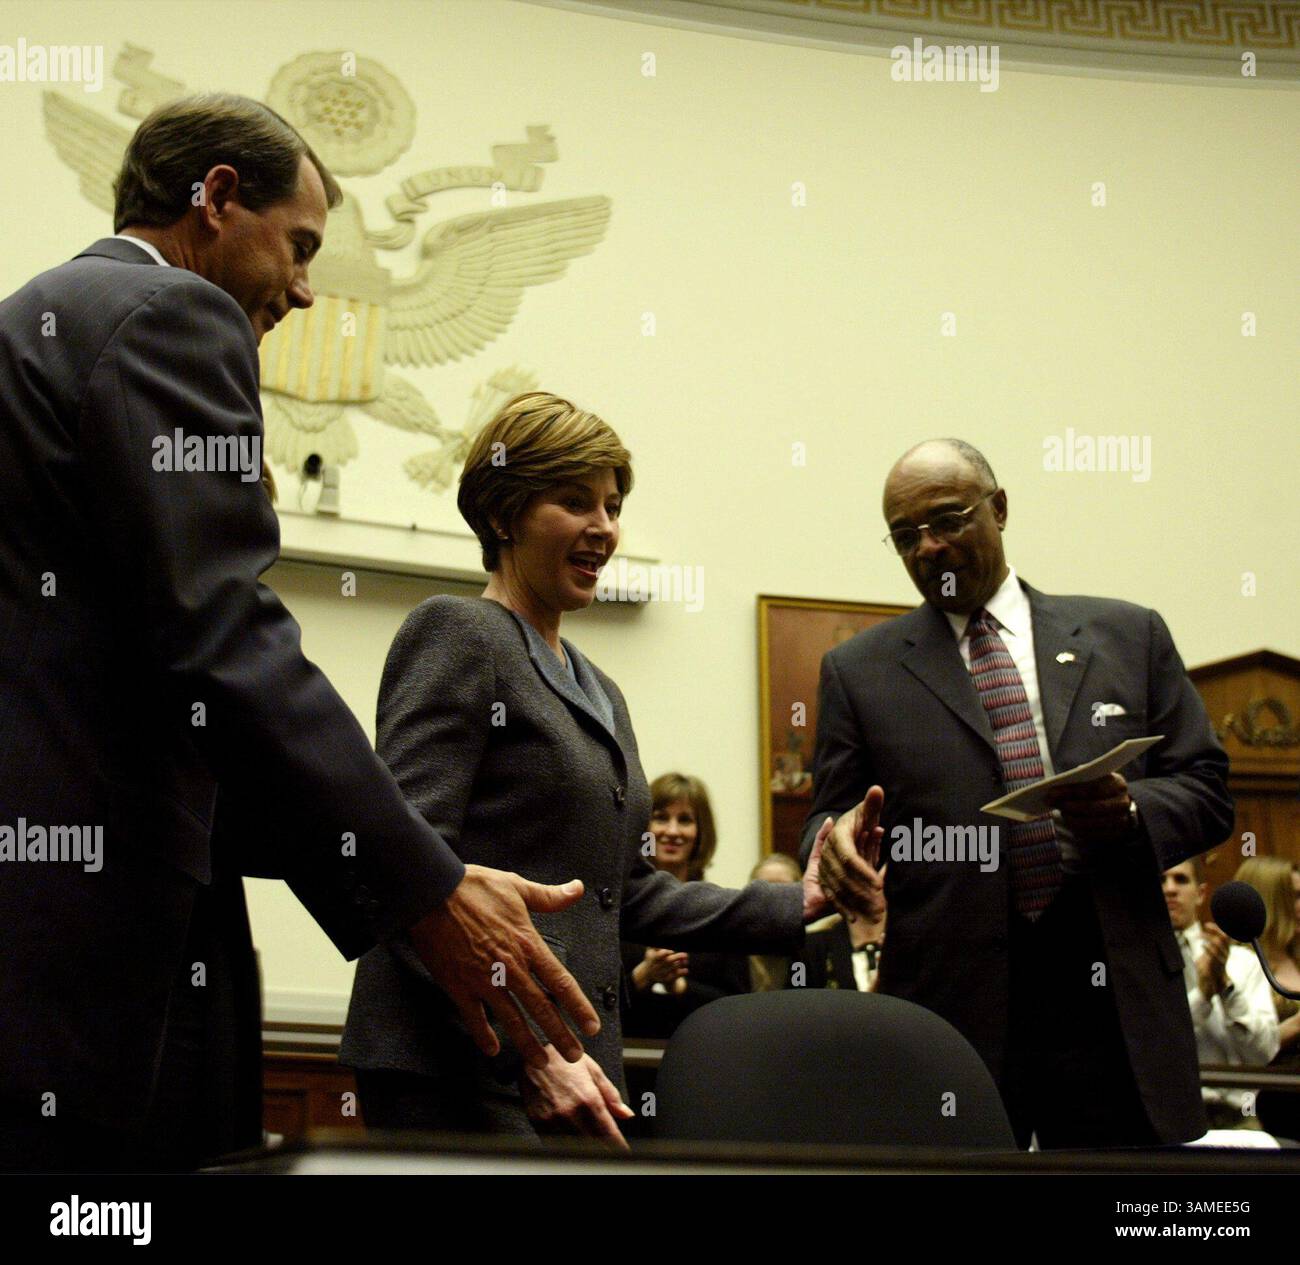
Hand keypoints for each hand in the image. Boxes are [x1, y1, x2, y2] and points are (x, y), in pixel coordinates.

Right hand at [409, 865, 599, 1068]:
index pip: (560, 983)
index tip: (591, 1027)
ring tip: (541, 1063)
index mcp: (527, 943)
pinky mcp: (458, 986)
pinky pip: (474, 1018)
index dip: (578, 1007)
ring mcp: (483, 980)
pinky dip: (483, 1036)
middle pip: (541, 1009)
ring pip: (511, 1020)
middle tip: (574, 1057)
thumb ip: (549, 896)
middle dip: (559, 1035)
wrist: (432, 893)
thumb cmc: (474, 887)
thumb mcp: (517, 887)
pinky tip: (493, 1051)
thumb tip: (578, 889)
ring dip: (527, 1043)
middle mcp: (509, 967)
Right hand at [520, 1045, 633, 1149]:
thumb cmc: (564, 1059)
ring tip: (589, 1136)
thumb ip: (611, 1095)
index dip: (618, 1145)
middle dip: (603, 1145)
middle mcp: (570, 1112)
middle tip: (607, 1143)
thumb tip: (627, 1114)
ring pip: (575, 1146)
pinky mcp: (538, 1123)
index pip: (609, 1133)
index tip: (623, 1149)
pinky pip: (555, 1142)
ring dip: (585, 1145)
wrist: (532, 1055)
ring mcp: (552, 1120)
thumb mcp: (593, 1070)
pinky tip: (570, 1133)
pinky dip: (566, 1142)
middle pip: (593, 1143)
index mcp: (588, 1098)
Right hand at [632, 947, 688, 990]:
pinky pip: (675, 977)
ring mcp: (660, 974)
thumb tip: (661, 935)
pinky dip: (681, 973)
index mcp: (652, 958)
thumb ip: (655, 944)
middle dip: (677, 957)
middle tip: (685, 954)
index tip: (672, 950)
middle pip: (668, 961)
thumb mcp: (650, 950)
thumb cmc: (652, 958)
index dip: (666, 952)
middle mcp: (656, 967)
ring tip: (686, 959)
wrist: (648, 974)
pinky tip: (686, 970)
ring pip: (672, 968)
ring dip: (680, 963)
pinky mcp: (665, 980)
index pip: (659, 955)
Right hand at [808, 786, 885, 922]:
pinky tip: (855, 919)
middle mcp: (828, 854)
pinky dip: (843, 909)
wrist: (839, 832)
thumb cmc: (856, 821)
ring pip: (839, 891)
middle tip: (881, 907)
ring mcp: (822, 867)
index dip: (864, 872)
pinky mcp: (821, 878)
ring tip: (875, 915)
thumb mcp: (864, 814)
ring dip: (857, 904)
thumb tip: (877, 789)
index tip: (880, 886)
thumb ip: (871, 803)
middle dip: (863, 894)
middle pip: (845, 879)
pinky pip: (832, 896)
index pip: (850, 858)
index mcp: (838, 839)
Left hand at [1046, 773, 1132, 847]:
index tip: (1051, 791)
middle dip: (1070, 806)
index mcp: (1118, 784)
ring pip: (1092, 823)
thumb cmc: (1103, 788)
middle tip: (1053, 803)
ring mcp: (1121, 820)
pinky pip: (1094, 834)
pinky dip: (1079, 829)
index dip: (1070, 791)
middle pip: (1093, 807)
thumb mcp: (1097, 778)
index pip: (1092, 788)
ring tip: (1062, 813)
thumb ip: (1082, 778)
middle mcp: (1123, 803)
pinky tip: (1070, 822)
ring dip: (1072, 819)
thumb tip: (1060, 782)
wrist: (1121, 806)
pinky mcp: (1116, 834)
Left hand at [1196, 922, 1230, 1001]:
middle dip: (1215, 931)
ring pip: (1220, 948)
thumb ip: (1209, 947)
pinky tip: (1202, 945)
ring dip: (1209, 939)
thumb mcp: (1208, 957)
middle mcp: (1223, 957)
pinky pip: (1215, 958)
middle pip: (1224, 940)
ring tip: (1199, 936)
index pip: (1225, 938)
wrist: (1208, 989)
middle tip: (1204, 927)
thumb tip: (1204, 935)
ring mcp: (1219, 963)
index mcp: (1223, 954)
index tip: (1207, 925)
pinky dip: (1209, 950)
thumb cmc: (1208, 972)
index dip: (1217, 930)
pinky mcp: (1214, 969)